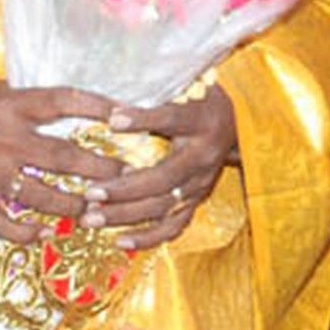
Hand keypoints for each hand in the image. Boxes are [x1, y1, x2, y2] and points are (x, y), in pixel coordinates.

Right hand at [0, 75, 122, 239]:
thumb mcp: (3, 91)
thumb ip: (37, 106)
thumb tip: (89, 111)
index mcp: (12, 105)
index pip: (64, 101)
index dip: (98, 107)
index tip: (127, 117)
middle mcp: (2, 137)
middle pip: (62, 157)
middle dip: (99, 169)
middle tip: (124, 176)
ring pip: (40, 197)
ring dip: (71, 206)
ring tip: (93, 210)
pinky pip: (2, 224)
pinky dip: (26, 233)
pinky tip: (45, 234)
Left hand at [83, 89, 236, 250]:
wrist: (239, 123)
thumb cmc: (200, 100)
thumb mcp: (185, 88)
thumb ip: (155, 95)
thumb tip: (112, 108)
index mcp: (200, 121)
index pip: (171, 118)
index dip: (143, 120)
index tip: (113, 120)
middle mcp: (203, 156)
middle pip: (162, 177)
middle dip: (123, 189)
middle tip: (90, 193)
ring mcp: (201, 183)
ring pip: (164, 207)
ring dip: (126, 216)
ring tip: (92, 218)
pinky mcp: (198, 201)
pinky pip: (174, 227)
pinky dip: (147, 238)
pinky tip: (119, 241)